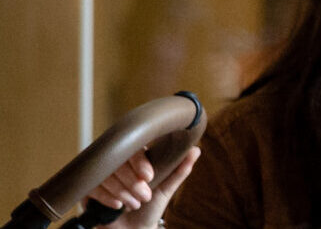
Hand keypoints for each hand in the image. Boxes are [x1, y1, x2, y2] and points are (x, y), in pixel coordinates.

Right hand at [85, 145, 201, 228]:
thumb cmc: (150, 207)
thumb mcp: (166, 189)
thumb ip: (179, 170)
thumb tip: (196, 150)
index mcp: (134, 159)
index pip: (134, 149)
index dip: (140, 162)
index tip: (149, 176)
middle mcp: (116, 163)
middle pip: (118, 163)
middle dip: (132, 182)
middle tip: (144, 196)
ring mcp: (100, 175)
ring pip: (106, 175)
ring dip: (122, 191)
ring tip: (133, 203)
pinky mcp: (88, 188)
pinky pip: (92, 187)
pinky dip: (106, 197)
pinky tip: (117, 205)